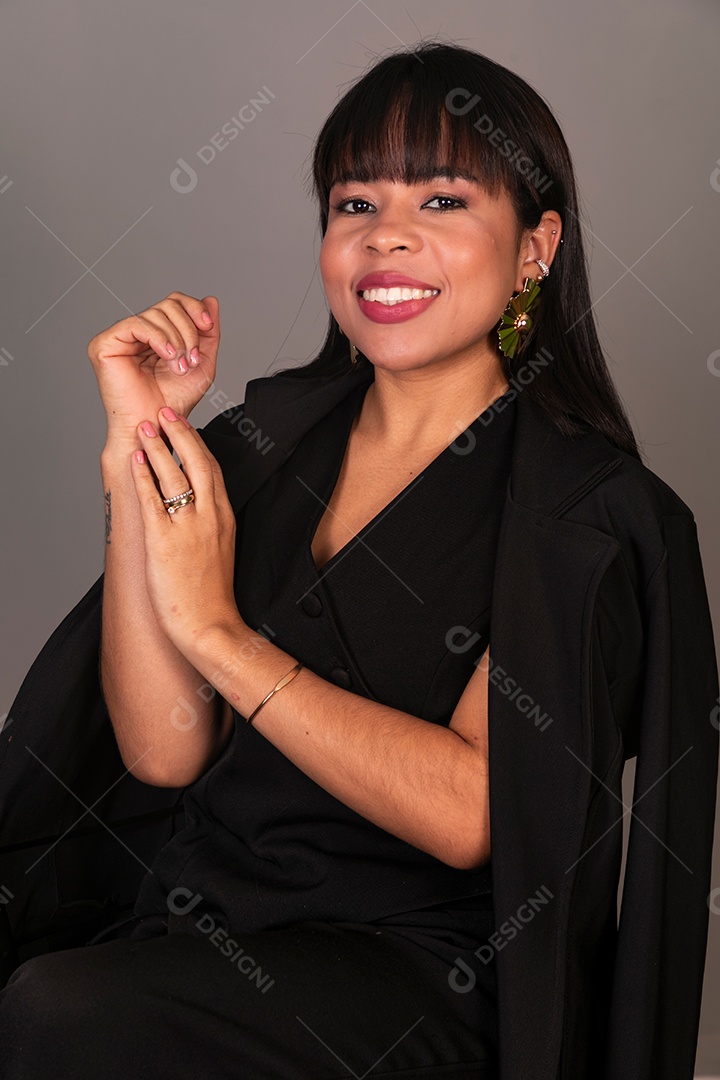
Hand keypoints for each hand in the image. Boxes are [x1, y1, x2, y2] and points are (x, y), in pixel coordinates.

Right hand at [88, 291, 220, 448]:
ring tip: (179, 367)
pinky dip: (158, 337)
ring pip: (155, 313)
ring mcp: (119, 337)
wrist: (156, 428)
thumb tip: (211, 299)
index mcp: (157, 335)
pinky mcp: (105, 344)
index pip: (175, 302)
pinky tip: (167, 355)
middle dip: (187, 330)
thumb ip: (208, 332)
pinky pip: (136, 324)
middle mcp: (137, 333)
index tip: (208, 327)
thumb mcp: (202, 363)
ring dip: (177, 340)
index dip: (194, 308)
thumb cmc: (173, 403)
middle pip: (168, 304)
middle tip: (191, 359)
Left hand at [130, 405, 241, 652]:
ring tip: (145, 425)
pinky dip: (144, 476)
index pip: (214, 470)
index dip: (198, 445)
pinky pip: (153, 500)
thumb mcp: (220, 552)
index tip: (185, 427)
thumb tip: (192, 512)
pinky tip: (137, 460)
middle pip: (198, 462)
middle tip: (165, 411)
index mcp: (225, 518)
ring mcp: (188, 528)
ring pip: (175, 474)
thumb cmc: (212, 596)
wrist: (212, 627)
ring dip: (158, 446)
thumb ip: (209, 527)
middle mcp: (210, 517)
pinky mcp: (165, 542)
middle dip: (180, 433)